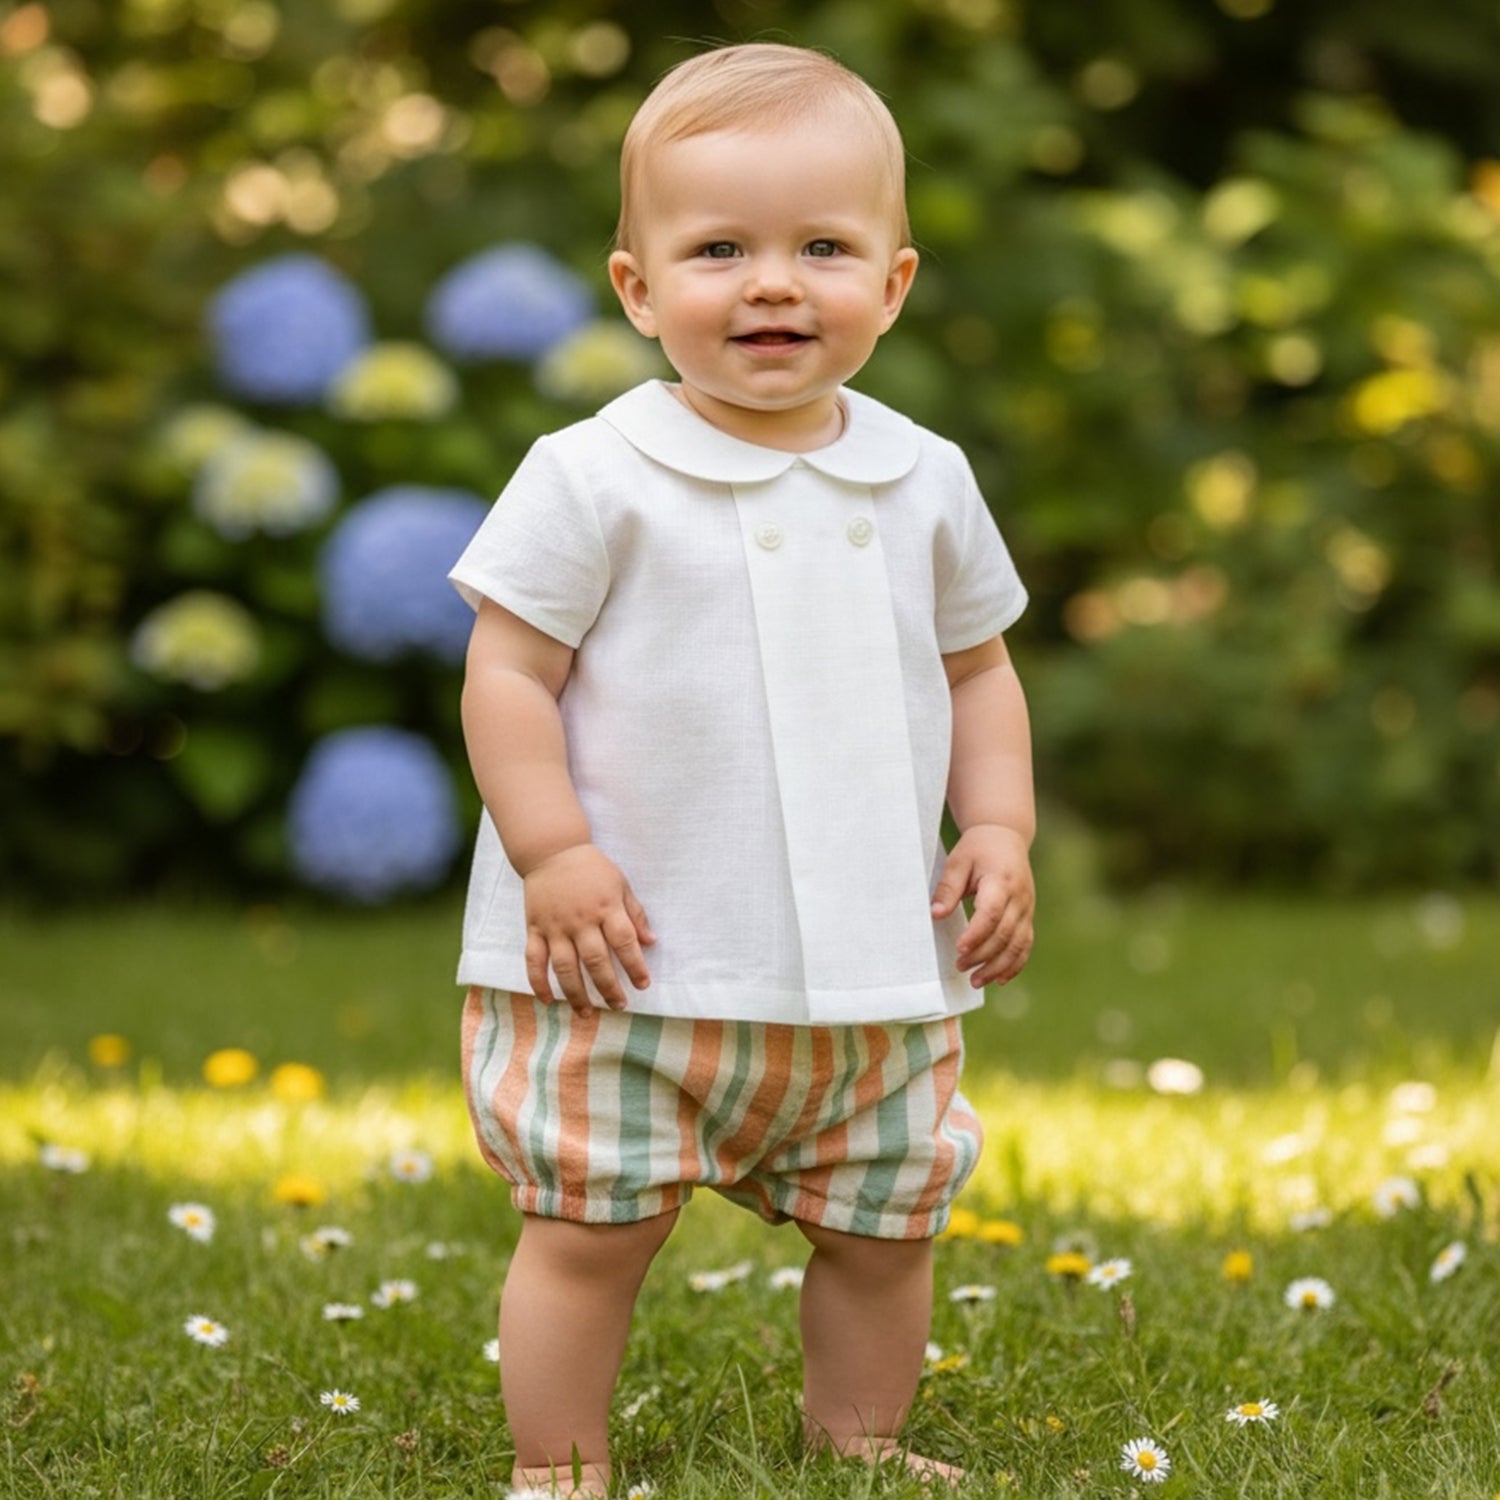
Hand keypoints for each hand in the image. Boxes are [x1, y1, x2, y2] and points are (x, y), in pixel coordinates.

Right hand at [522, 844, 655, 1014]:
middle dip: (608, 987)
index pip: (624, 942)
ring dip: (576, 994)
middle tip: (619, 1005)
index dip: (635, 966)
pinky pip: (534, 960)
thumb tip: (651, 942)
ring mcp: (555, 926)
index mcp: (606, 907)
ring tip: (587, 1013)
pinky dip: (538, 982)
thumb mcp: (620, 884)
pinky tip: (548, 1001)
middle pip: (595, 960)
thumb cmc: (592, 869)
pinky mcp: (535, 928)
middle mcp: (581, 920)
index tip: (643, 984)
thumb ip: (635, 914)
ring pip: (565, 967)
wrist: (552, 850)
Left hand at [930, 825, 1034, 988]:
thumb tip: (936, 914)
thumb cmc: (978, 849)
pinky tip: (999, 979)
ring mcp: (1027, 908)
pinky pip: (1026, 944)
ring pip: (1018, 944)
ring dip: (998, 966)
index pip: (992, 913)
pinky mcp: (1028, 916)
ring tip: (976, 981)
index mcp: (1001, 881)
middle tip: (959, 967)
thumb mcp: (958, 861)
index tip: (959, 949)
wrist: (1006, 837)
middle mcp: (1019, 897)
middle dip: (982, 955)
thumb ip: (948, 888)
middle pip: (1005, 934)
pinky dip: (1015, 964)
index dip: (976, 934)